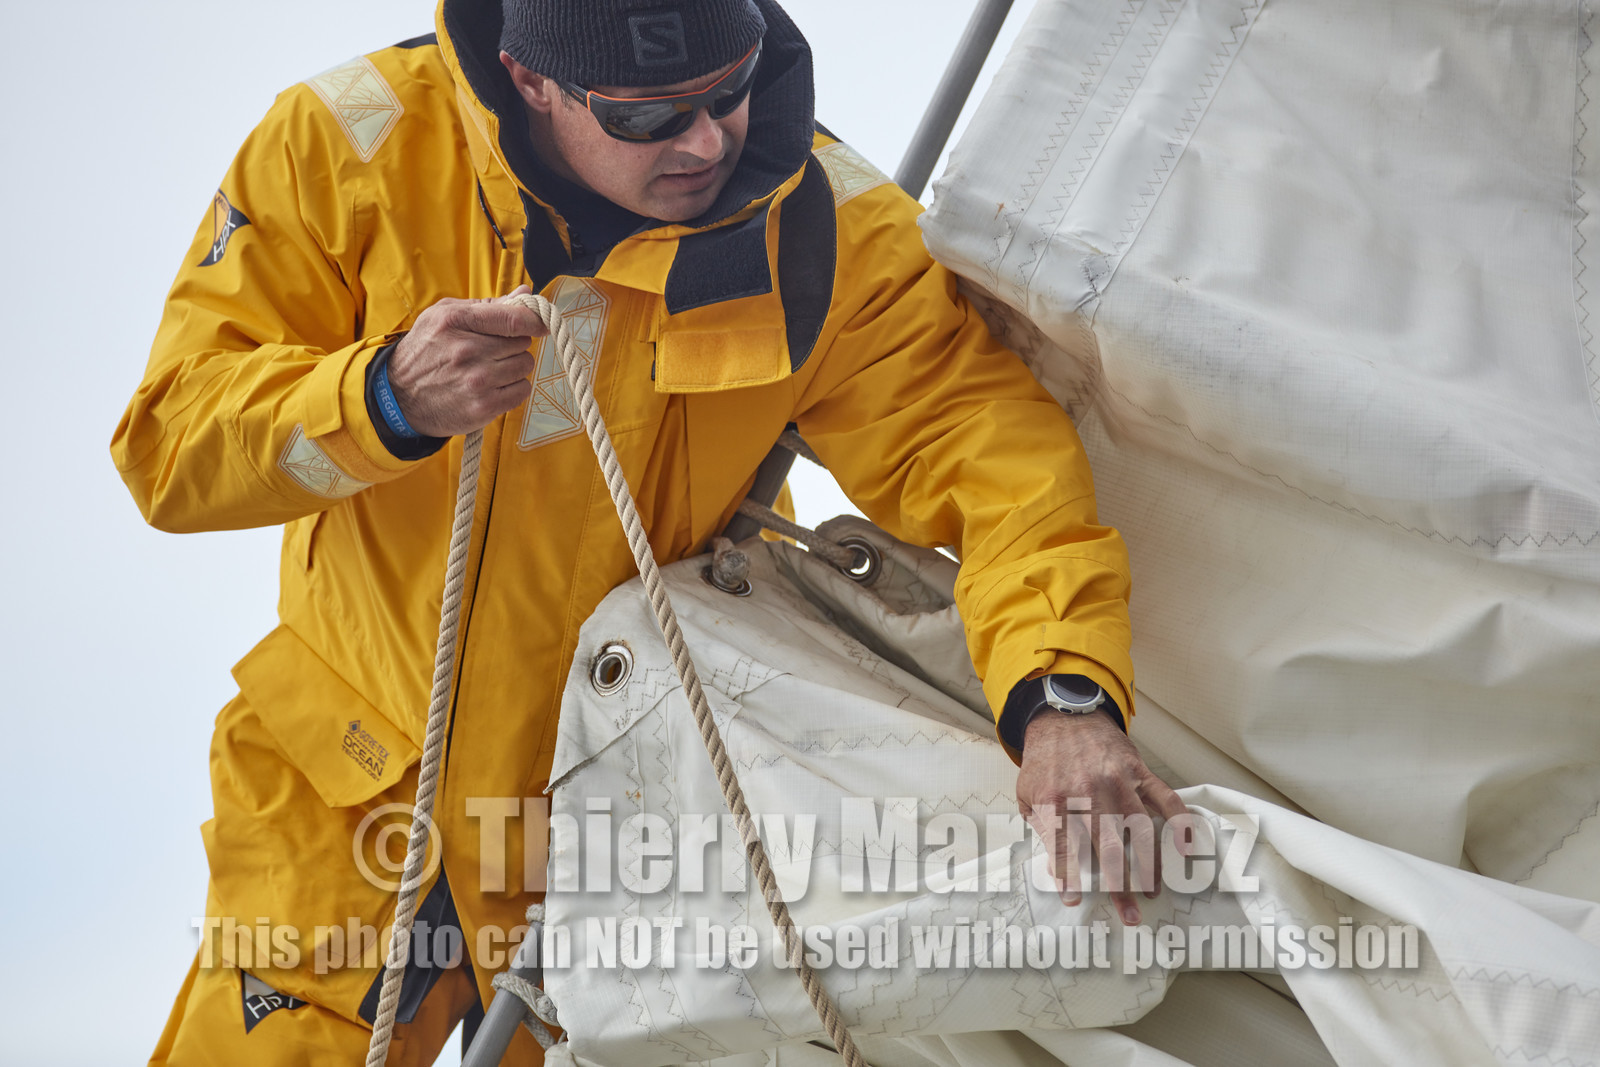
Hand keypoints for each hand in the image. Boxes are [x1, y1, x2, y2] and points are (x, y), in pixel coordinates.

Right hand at [387, 285, 548, 436]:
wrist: (399, 396)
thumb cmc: (426, 350)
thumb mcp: (444, 315)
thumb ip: (487, 305)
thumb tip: (525, 293)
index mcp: (456, 321)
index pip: (513, 318)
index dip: (534, 320)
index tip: (539, 323)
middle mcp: (467, 351)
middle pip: (522, 342)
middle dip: (513, 344)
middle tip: (493, 350)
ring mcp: (476, 381)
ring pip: (524, 366)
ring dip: (514, 366)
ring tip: (491, 368)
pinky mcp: (483, 407)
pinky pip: (522, 391)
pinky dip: (513, 388)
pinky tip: (494, 386)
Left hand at [1016, 709, 1187, 925]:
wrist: (1065, 717)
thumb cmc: (1045, 761)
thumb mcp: (1027, 792)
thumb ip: (1041, 828)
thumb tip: (1055, 867)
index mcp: (1056, 799)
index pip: (1064, 845)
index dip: (1069, 874)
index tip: (1074, 900)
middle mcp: (1088, 792)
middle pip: (1108, 847)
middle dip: (1119, 885)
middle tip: (1130, 914)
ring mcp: (1117, 781)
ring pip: (1139, 830)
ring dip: (1149, 865)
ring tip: (1153, 892)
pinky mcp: (1138, 772)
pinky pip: (1165, 799)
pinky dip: (1179, 823)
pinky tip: (1185, 848)